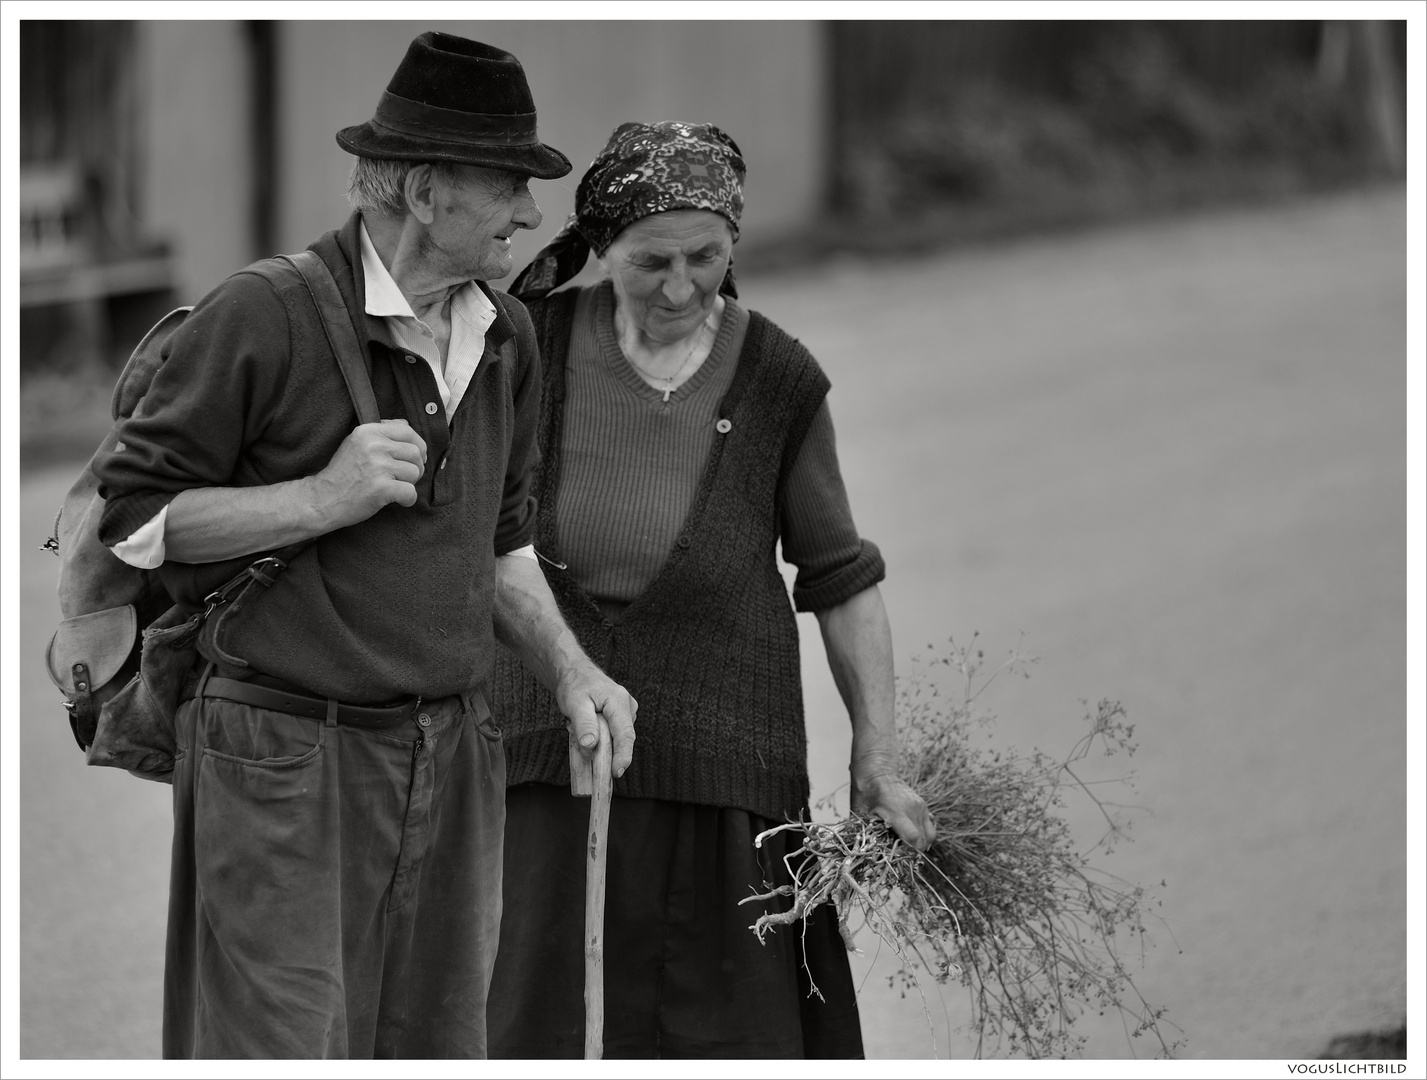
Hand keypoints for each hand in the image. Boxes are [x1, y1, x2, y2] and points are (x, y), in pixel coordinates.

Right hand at [310, 419, 427, 528]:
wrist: (322, 499)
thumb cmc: (342, 474)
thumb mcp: (356, 443)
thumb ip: (380, 433)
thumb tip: (406, 425)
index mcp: (367, 432)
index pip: (407, 431)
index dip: (417, 445)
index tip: (414, 458)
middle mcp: (373, 445)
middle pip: (415, 452)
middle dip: (415, 467)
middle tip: (403, 477)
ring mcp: (378, 466)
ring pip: (415, 472)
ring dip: (409, 483)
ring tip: (393, 487)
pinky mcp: (381, 487)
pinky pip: (411, 492)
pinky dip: (407, 499)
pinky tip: (396, 500)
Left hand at [556, 664, 636, 777]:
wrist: (576, 674)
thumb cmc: (575, 685)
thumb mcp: (574, 703)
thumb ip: (584, 724)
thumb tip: (591, 746)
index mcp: (618, 701)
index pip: (625, 734)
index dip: (622, 756)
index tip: (616, 772)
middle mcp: (628, 707)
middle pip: (623, 739)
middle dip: (608, 754)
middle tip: (585, 756)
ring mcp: (627, 712)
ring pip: (617, 739)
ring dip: (601, 744)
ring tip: (579, 730)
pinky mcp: (622, 718)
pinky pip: (613, 736)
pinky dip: (601, 740)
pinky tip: (588, 731)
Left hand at [851, 766, 935, 851]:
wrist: (876, 772)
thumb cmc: (865, 793)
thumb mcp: (861, 815)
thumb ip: (870, 835)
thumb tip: (872, 856)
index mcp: (896, 811)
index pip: (912, 838)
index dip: (908, 852)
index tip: (898, 857)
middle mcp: (912, 809)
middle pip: (923, 840)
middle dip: (913, 852)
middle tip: (900, 854)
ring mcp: (920, 806)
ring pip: (929, 836)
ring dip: (919, 844)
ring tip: (906, 846)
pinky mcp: (923, 805)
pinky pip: (929, 826)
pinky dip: (922, 835)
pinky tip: (910, 836)